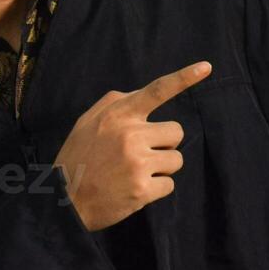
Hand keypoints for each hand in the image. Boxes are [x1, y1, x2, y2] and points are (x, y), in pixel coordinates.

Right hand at [54, 61, 212, 230]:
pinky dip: (156, 189)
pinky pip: (169, 185)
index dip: (184, 77)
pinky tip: (134, 190)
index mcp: (118, 114)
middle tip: (139, 154)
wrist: (62, 202)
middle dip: (164, 143)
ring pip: (176, 159)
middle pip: (176, 132)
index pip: (156, 90)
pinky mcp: (142, 189)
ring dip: (161, 168)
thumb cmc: (78, 158)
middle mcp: (130, 134)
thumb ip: (115, 104)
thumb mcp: (87, 122)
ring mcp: (137, 162)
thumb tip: (142, 94)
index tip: (206, 67)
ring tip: (133, 173)